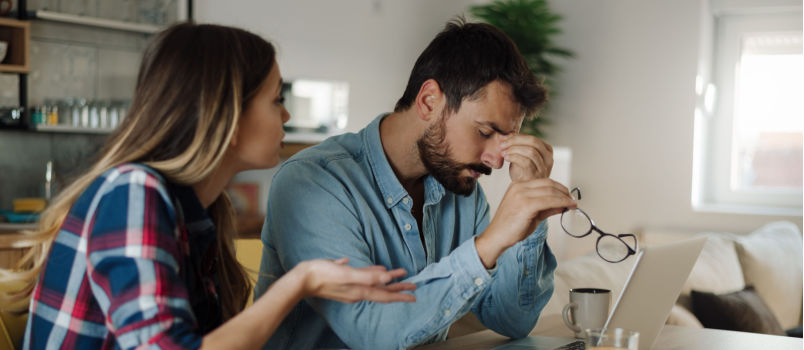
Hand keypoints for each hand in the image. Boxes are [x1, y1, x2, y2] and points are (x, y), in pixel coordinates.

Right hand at [295, 258, 416, 302]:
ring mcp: (349, 286)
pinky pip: (361, 277)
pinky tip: (371, 268)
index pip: (385, 294)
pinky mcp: (342, 279)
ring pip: (373, 283)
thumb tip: (387, 278)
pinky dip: (370, 273)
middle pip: (382, 290)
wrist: (301, 279)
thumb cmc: (322, 275)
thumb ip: (367, 276)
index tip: (415, 294)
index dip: (401, 294)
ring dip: (386, 280)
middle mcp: (356, 291)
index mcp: (359, 290)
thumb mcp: (347, 274)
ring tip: (397, 275)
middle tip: (413, 284)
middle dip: (398, 287)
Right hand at [475, 179, 575, 267]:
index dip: (559, 188)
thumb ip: (546, 208)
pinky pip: (549, 201)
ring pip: (550, 191)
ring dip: (565, 197)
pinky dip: (561, 203)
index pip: (544, 182)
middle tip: (573, 200)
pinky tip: (567, 207)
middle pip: (548, 184)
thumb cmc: (511, 227)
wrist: (496, 237)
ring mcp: (521, 194)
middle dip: (564, 191)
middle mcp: (519, 187)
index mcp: (518, 186)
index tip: (568, 195)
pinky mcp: (526, 204)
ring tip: (573, 204)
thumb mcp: (531, 214)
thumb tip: (563, 205)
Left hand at [501, 134, 553, 182]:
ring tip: (503, 152)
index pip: (533, 138)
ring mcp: (544, 168)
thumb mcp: (520, 155)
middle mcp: (549, 159)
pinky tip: (506, 158)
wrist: (522, 190)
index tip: (503, 138)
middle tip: (502, 144)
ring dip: (513, 149)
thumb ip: (515, 145)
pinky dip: (514, 157)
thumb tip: (502, 135)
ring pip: (530, 151)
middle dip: (515, 141)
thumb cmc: (521, 172)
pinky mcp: (536, 176)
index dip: (517, 136)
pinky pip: (526, 162)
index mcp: (547, 151)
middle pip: (533, 142)